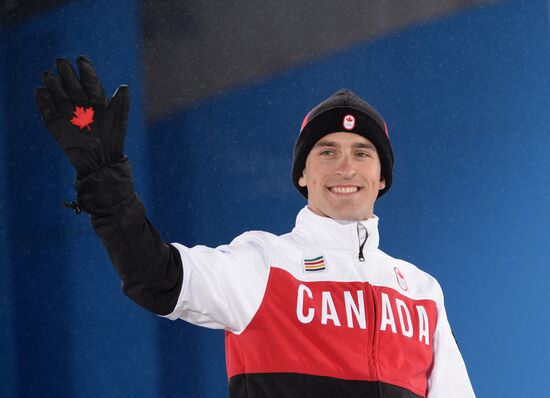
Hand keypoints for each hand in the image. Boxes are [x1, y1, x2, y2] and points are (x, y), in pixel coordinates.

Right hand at [35, 56, 128, 176]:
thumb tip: (124, 86)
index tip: (81, 59)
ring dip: (53, 85)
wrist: (101, 160)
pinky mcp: (56, 125)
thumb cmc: (114, 139)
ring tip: (49, 76)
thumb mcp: (120, 120)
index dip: (86, 70)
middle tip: (61, 62)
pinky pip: (48, 112)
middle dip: (67, 73)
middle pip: (73, 85)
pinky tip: (40, 92)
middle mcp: (82, 105)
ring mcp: (69, 114)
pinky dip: (43, 103)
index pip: (90, 82)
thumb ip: (121, 103)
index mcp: (98, 101)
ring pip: (59, 96)